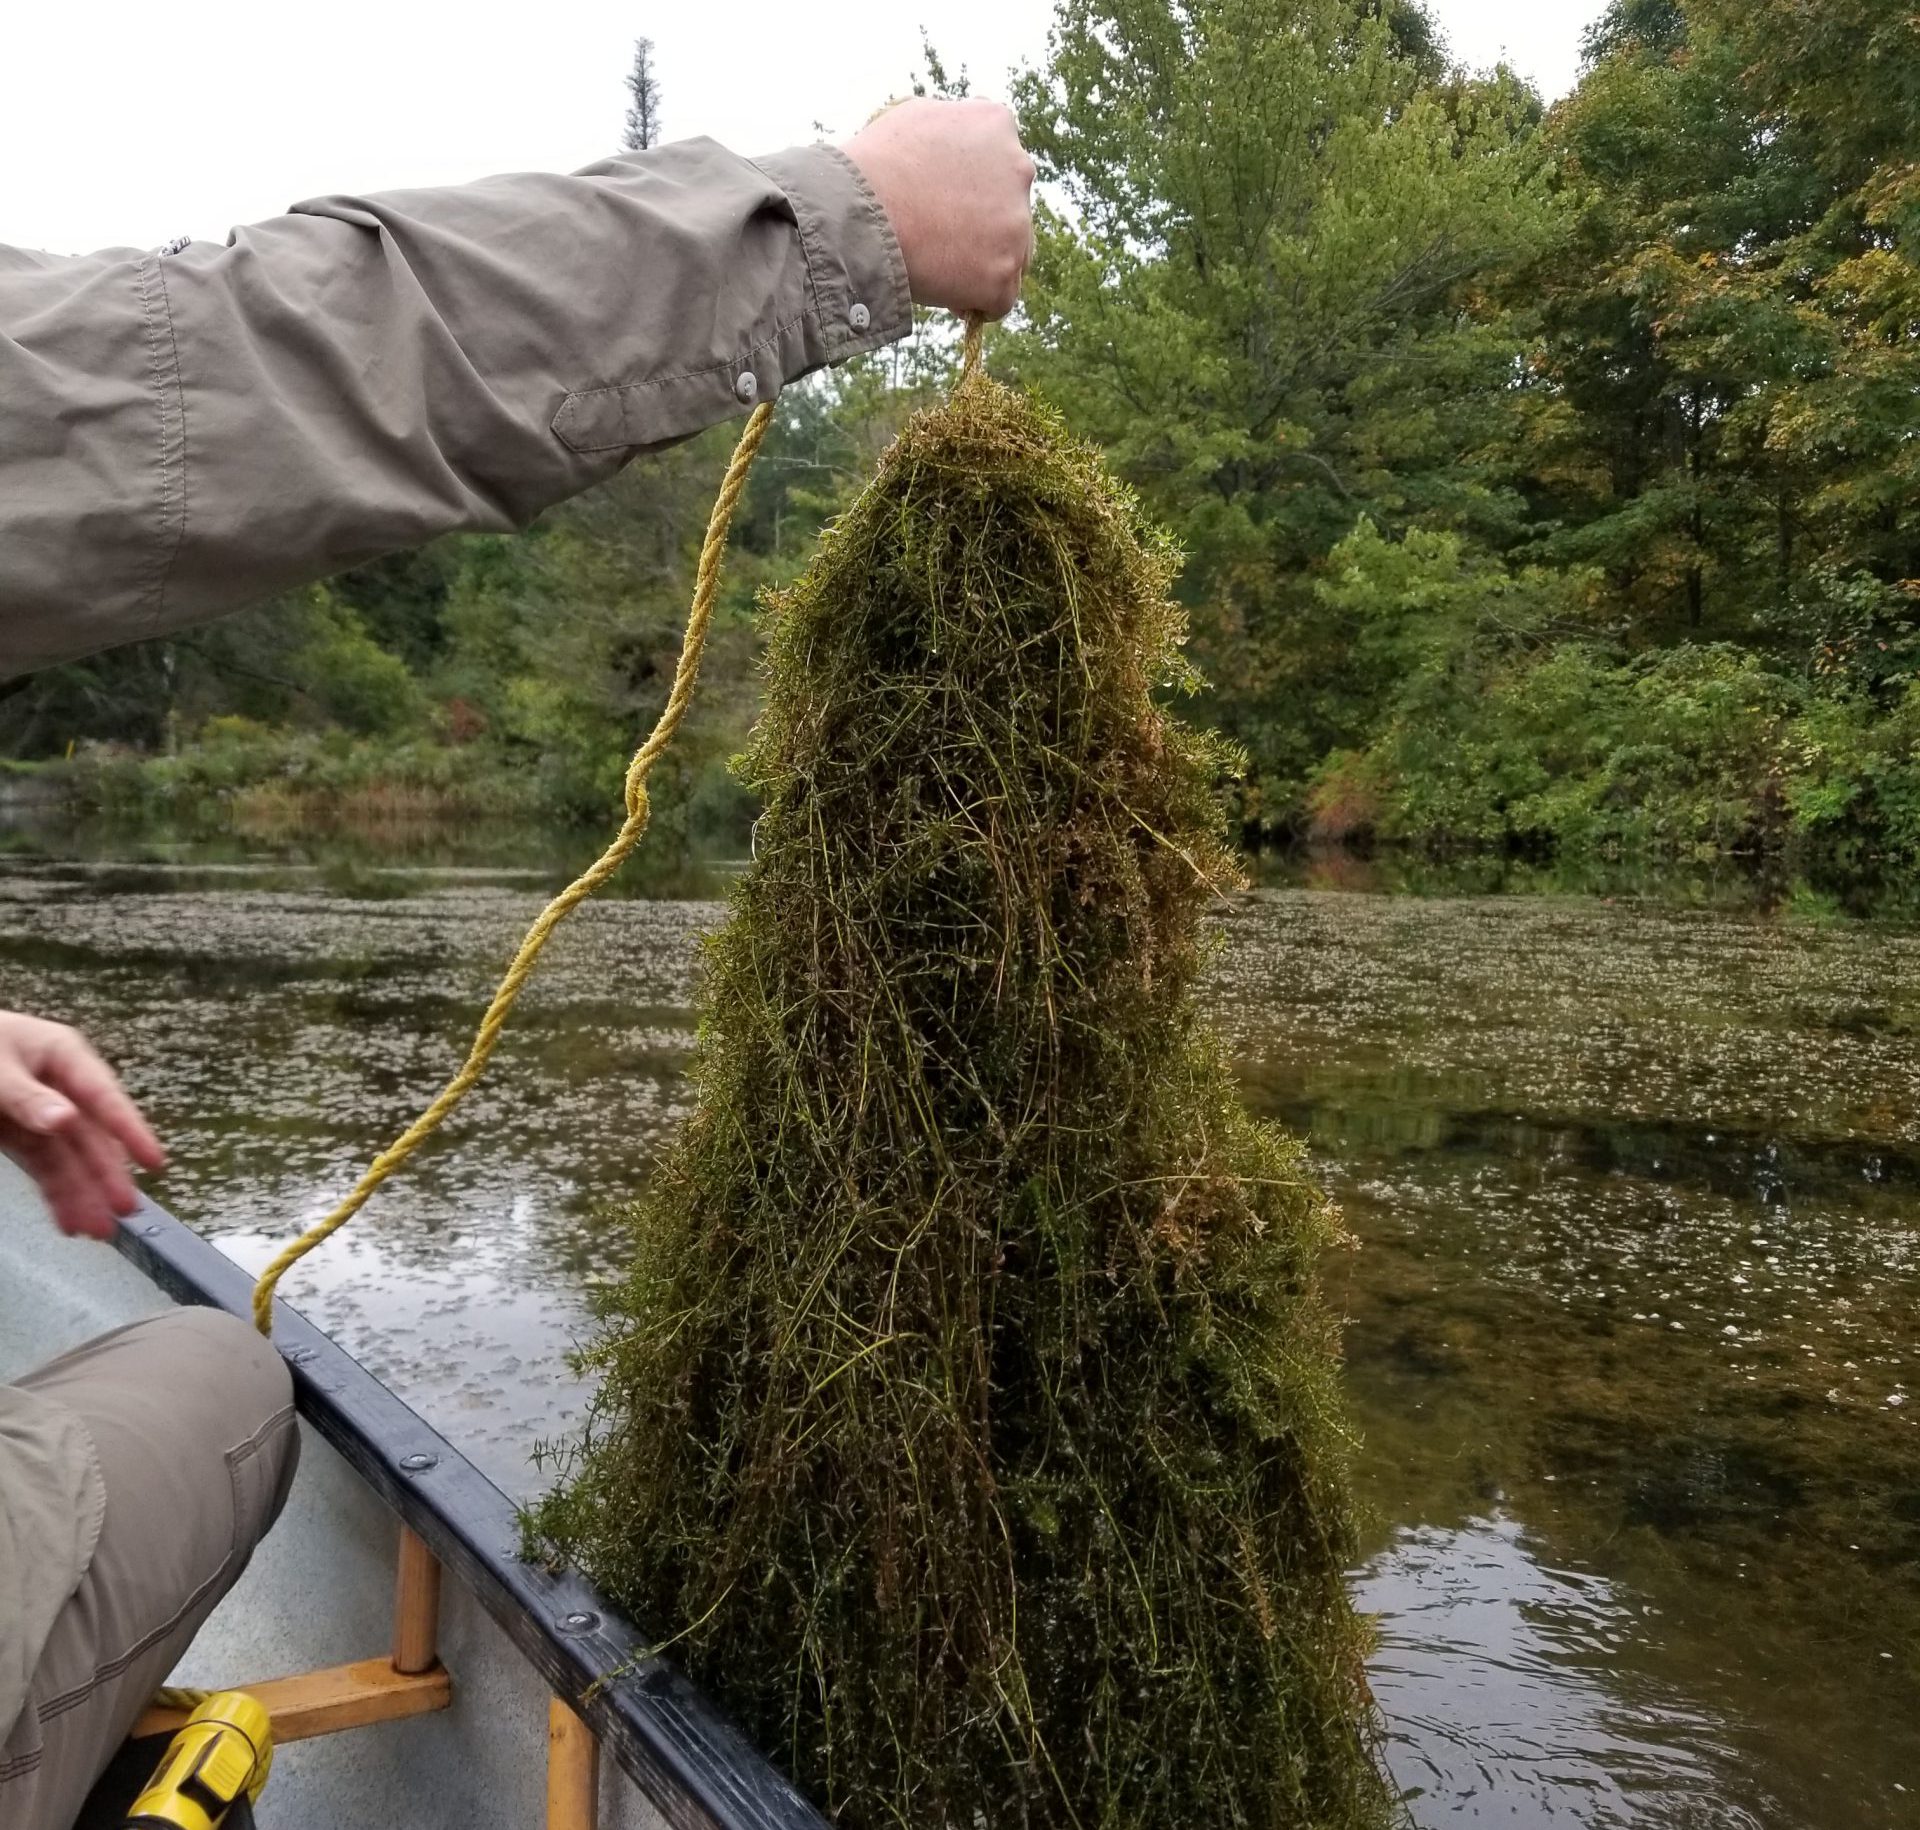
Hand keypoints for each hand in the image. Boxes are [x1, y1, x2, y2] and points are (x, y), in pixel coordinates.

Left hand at [0, 1012, 164, 1239]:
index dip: (130, 1130)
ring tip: (97, 1229)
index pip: (103, 1098)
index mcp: (63, 1056)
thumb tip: (65, 1120)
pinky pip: (44, 1167)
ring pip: (69, 1159)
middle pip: (90, 1136)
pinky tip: (68, 1220)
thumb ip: (27, 1096)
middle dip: (106, 1176)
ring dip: (83, 1194)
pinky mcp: (21, 1136)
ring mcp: (43, 1114)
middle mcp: (61, 1089)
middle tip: (124, 1209)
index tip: (154, 1161)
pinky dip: (56, 1195)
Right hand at [842, 98, 1035, 318]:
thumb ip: (952, 132)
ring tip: (938, 267)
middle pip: (1012, 212)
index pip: (1001, 166)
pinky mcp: (1003, 274)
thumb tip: (959, 151)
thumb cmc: (871, 167)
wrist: (854, 213)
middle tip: (939, 241)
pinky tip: (946, 293)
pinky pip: (1000, 298)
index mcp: (996, 124)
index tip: (944, 207)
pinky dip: (977, 301)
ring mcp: (1015, 225)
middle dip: (983, 230)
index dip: (972, 193)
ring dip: (982, 265)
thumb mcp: (915, 119)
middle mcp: (1018, 168)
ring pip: (1011, 255)